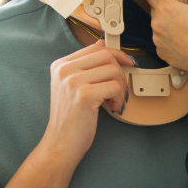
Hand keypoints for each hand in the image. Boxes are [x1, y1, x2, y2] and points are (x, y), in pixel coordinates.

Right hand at [40, 43, 133, 162]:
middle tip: (118, 89)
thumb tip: (102, 44)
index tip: (126, 63)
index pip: (94, 48)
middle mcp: (64, 70)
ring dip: (120, 87)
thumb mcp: (73, 86)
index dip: (115, 53)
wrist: (61, 143)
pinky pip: (115, 86)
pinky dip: (118, 98)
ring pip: (113, 70)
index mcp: (60, 65)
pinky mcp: (84, 95)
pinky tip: (112, 107)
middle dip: (120, 72)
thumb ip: (85, 66)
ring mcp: (72, 81)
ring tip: (113, 101)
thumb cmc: (71, 118)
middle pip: (106, 56)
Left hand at [146, 0, 187, 83]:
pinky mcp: (162, 54)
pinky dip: (170, 41)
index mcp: (165, 8)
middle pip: (156, 11)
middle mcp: (156, 23)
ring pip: (159, 27)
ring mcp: (157, 40)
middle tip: (183, 12)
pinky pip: (163, 42)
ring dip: (168, 26)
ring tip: (185, 29)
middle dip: (167, 10)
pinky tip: (184, 42)